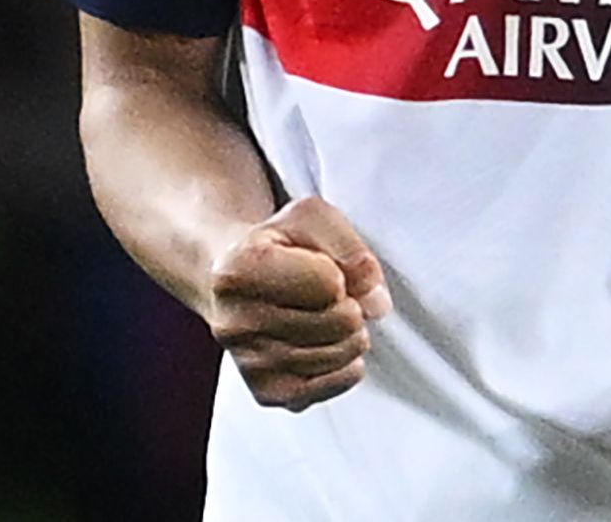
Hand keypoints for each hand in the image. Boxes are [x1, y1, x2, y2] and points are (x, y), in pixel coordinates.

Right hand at [203, 194, 392, 410]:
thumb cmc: (277, 247)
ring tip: (329, 316)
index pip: (331, 285)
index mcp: (241, 269)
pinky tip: (329, 345)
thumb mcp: (312, 219)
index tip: (323, 268)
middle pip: (340, 323)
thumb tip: (376, 302)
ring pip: (339, 357)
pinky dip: (344, 367)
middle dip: (351, 305)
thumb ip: (351, 249)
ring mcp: (249, 362)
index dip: (342, 274)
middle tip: (332, 296)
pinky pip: (330, 387)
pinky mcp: (266, 392)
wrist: (234, 280)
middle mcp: (236, 322)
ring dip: (350, 335)